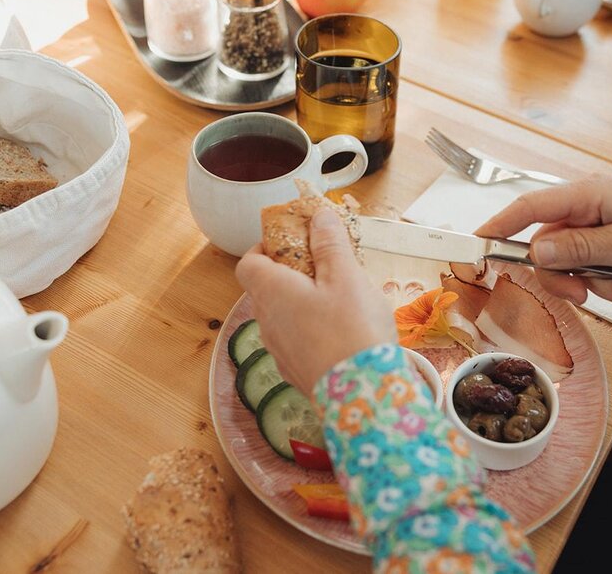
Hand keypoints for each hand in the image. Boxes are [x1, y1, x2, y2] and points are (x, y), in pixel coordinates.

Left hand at [235, 210, 395, 395]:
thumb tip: (319, 216)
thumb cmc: (352, 329)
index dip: (265, 247)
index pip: (248, 262)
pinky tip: (341, 331)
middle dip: (292, 273)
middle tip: (326, 266)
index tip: (293, 242)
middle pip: (266, 288)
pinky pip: (296, 341)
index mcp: (271, 291)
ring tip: (340, 299)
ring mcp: (278, 350)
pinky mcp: (295, 372)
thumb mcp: (346, 276)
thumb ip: (330, 244)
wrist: (363, 394)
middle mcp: (266, 321)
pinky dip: (311, 329)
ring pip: (282, 316)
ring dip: (302, 302)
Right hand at [476, 174, 611, 305]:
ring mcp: (601, 231)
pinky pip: (603, 279)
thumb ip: (581, 250)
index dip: (498, 227)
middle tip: (594, 295)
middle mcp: (589, 211)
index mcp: (589, 196)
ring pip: (580, 273)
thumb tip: (536, 254)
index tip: (474, 246)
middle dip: (577, 281)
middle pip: (551, 254)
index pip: (529, 208)